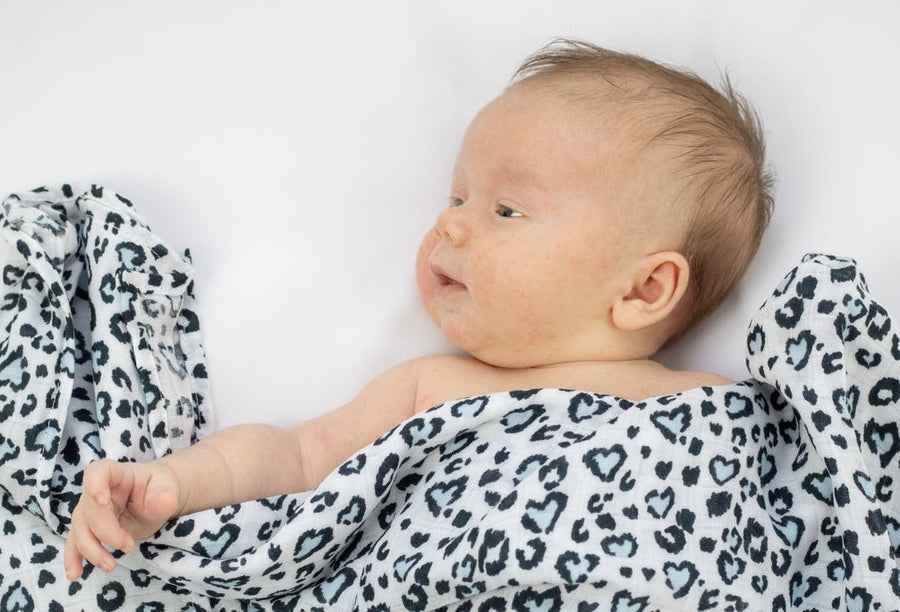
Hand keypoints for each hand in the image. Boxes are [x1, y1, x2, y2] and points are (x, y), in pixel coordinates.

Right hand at [64, 458, 182, 580]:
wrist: (156, 498)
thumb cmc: (159, 489)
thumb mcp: (167, 488)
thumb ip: (164, 496)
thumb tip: (163, 503)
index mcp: (116, 474)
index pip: (98, 472)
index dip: (95, 485)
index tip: (102, 501)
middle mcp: (97, 492)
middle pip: (89, 511)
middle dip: (106, 532)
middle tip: (129, 546)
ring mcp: (90, 511)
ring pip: (80, 530)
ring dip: (91, 550)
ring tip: (110, 565)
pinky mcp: (89, 529)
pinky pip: (75, 543)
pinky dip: (74, 559)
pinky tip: (75, 574)